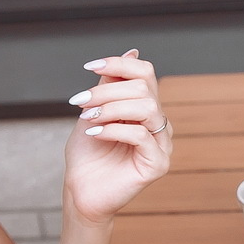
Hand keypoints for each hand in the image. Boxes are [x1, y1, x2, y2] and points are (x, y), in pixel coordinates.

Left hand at [64, 50, 171, 223]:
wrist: (81, 192)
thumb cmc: (88, 155)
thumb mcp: (95, 110)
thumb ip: (111, 84)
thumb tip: (132, 51)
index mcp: (146, 109)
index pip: (146, 74)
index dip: (120, 64)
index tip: (90, 66)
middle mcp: (158, 124)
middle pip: (144, 88)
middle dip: (107, 90)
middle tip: (81, 101)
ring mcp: (162, 144)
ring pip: (147, 108)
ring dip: (111, 108)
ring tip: (88, 118)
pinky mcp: (158, 164)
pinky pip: (140, 135)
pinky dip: (113, 129)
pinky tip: (94, 134)